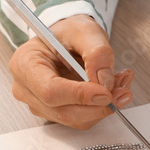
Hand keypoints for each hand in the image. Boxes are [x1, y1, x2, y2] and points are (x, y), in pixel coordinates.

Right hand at [7, 14, 133, 128]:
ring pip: (75, 119)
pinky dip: (100, 108)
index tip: (106, 91)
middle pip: (63, 111)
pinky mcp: (55, 112)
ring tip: (121, 84)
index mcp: (25, 64)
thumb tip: (105, 82)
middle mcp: (27, 89)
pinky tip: (111, 90)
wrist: (65, 39)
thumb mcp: (84, 30)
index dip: (80, 95)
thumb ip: (97, 53)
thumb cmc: (67, 32)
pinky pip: (81, 119)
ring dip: (103, 107)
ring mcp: (39, 104)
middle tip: (124, 90)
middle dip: (98, 105)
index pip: (50, 91)